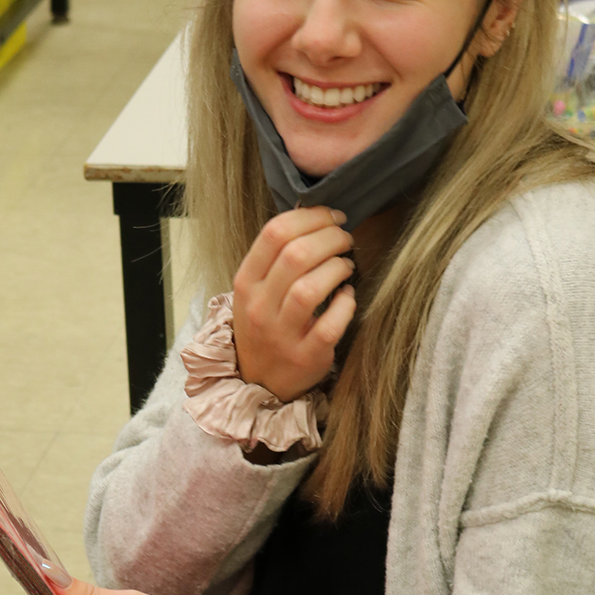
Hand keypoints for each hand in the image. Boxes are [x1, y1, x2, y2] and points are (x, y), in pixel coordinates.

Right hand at [232, 205, 356, 401]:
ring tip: (346, 266)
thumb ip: (276, 256)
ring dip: (338, 267)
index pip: (275, 234)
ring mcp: (281, 335)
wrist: (258, 382)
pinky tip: (348, 295)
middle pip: (297, 255)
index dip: (311, 217)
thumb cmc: (264, 326)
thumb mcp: (256, 290)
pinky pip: (330, 324)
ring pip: (311, 287)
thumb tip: (309, 212)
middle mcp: (260, 307)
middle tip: (345, 238)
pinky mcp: (306, 357)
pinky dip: (345, 304)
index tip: (332, 217)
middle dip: (330, 237)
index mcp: (246, 283)